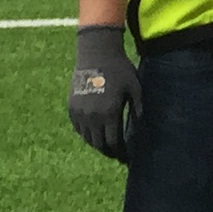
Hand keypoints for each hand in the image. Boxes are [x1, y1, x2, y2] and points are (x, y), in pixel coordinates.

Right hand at [69, 24, 138, 160]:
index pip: (114, 143)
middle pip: (99, 144)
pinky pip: (78, 128)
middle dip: (109, 152)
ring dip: (97, 144)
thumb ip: (137, 110)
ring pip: (87, 138)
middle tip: (117, 155)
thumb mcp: (134, 88)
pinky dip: (86, 134)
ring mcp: (79, 113)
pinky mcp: (72, 107)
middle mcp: (92, 117)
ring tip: (107, 146)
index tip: (126, 158)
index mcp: (109, 113)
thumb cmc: (119, 70)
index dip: (120, 153)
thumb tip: (140, 128)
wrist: (96, 54)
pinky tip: (95, 133)